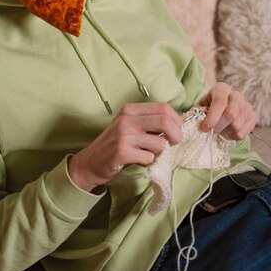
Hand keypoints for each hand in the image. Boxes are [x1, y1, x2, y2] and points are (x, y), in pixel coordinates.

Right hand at [68, 102, 183, 191]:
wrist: (91, 161)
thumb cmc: (115, 144)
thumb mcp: (129, 126)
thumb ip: (150, 122)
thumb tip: (179, 122)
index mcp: (130, 109)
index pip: (163, 108)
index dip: (176, 120)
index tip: (176, 130)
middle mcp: (127, 119)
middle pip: (165, 121)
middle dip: (176, 135)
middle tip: (172, 143)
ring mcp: (124, 135)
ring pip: (159, 143)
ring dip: (157, 152)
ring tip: (144, 153)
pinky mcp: (122, 152)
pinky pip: (149, 158)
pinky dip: (147, 162)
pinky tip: (135, 160)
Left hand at [197, 82, 256, 139]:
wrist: (220, 113)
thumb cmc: (206, 110)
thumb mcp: (198, 109)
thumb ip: (195, 114)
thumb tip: (193, 121)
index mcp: (221, 89)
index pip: (220, 101)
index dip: (212, 117)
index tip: (205, 128)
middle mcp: (236, 95)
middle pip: (231, 113)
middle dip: (219, 126)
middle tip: (212, 132)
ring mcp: (246, 105)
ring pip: (237, 124)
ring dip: (225, 132)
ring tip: (219, 132)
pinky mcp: (253, 116)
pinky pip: (244, 131)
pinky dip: (233, 136)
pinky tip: (227, 133)